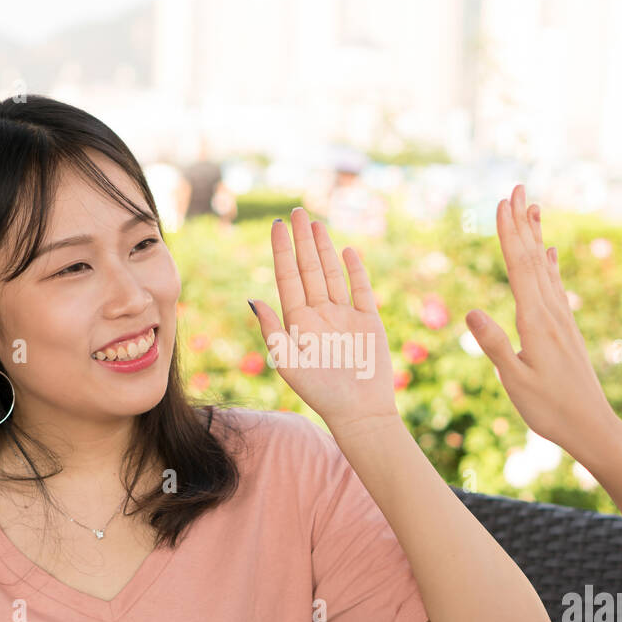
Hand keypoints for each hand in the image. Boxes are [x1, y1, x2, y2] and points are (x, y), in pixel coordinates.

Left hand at [249, 208, 396, 431]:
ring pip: (331, 274)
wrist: (359, 410)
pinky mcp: (368, 320)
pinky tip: (346, 251)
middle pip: (308, 269)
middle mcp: (319, 314)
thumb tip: (253, 298)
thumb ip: (272, 330)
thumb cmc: (320, 392)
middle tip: (296, 211)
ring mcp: (344, 315)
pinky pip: (360, 289)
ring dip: (323, 248)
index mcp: (297, 321)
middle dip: (301, 240)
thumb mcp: (288, 363)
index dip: (281, 250)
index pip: (287, 277)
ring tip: (315, 223)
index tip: (276, 225)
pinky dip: (354, 270)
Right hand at [466, 185, 619, 461]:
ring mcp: (561, 319)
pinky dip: (549, 265)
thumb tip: (471, 312)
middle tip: (516, 188)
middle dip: (522, 222)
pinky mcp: (566, 330)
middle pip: (532, 258)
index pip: (519, 268)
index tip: (501, 203)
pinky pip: (555, 287)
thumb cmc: (550, 409)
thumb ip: (495, 345)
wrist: (592, 426)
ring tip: (532, 207)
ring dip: (535, 236)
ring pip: (544, 268)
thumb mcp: (515, 382)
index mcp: (535, 322)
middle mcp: (551, 313)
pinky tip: (549, 253)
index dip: (509, 234)